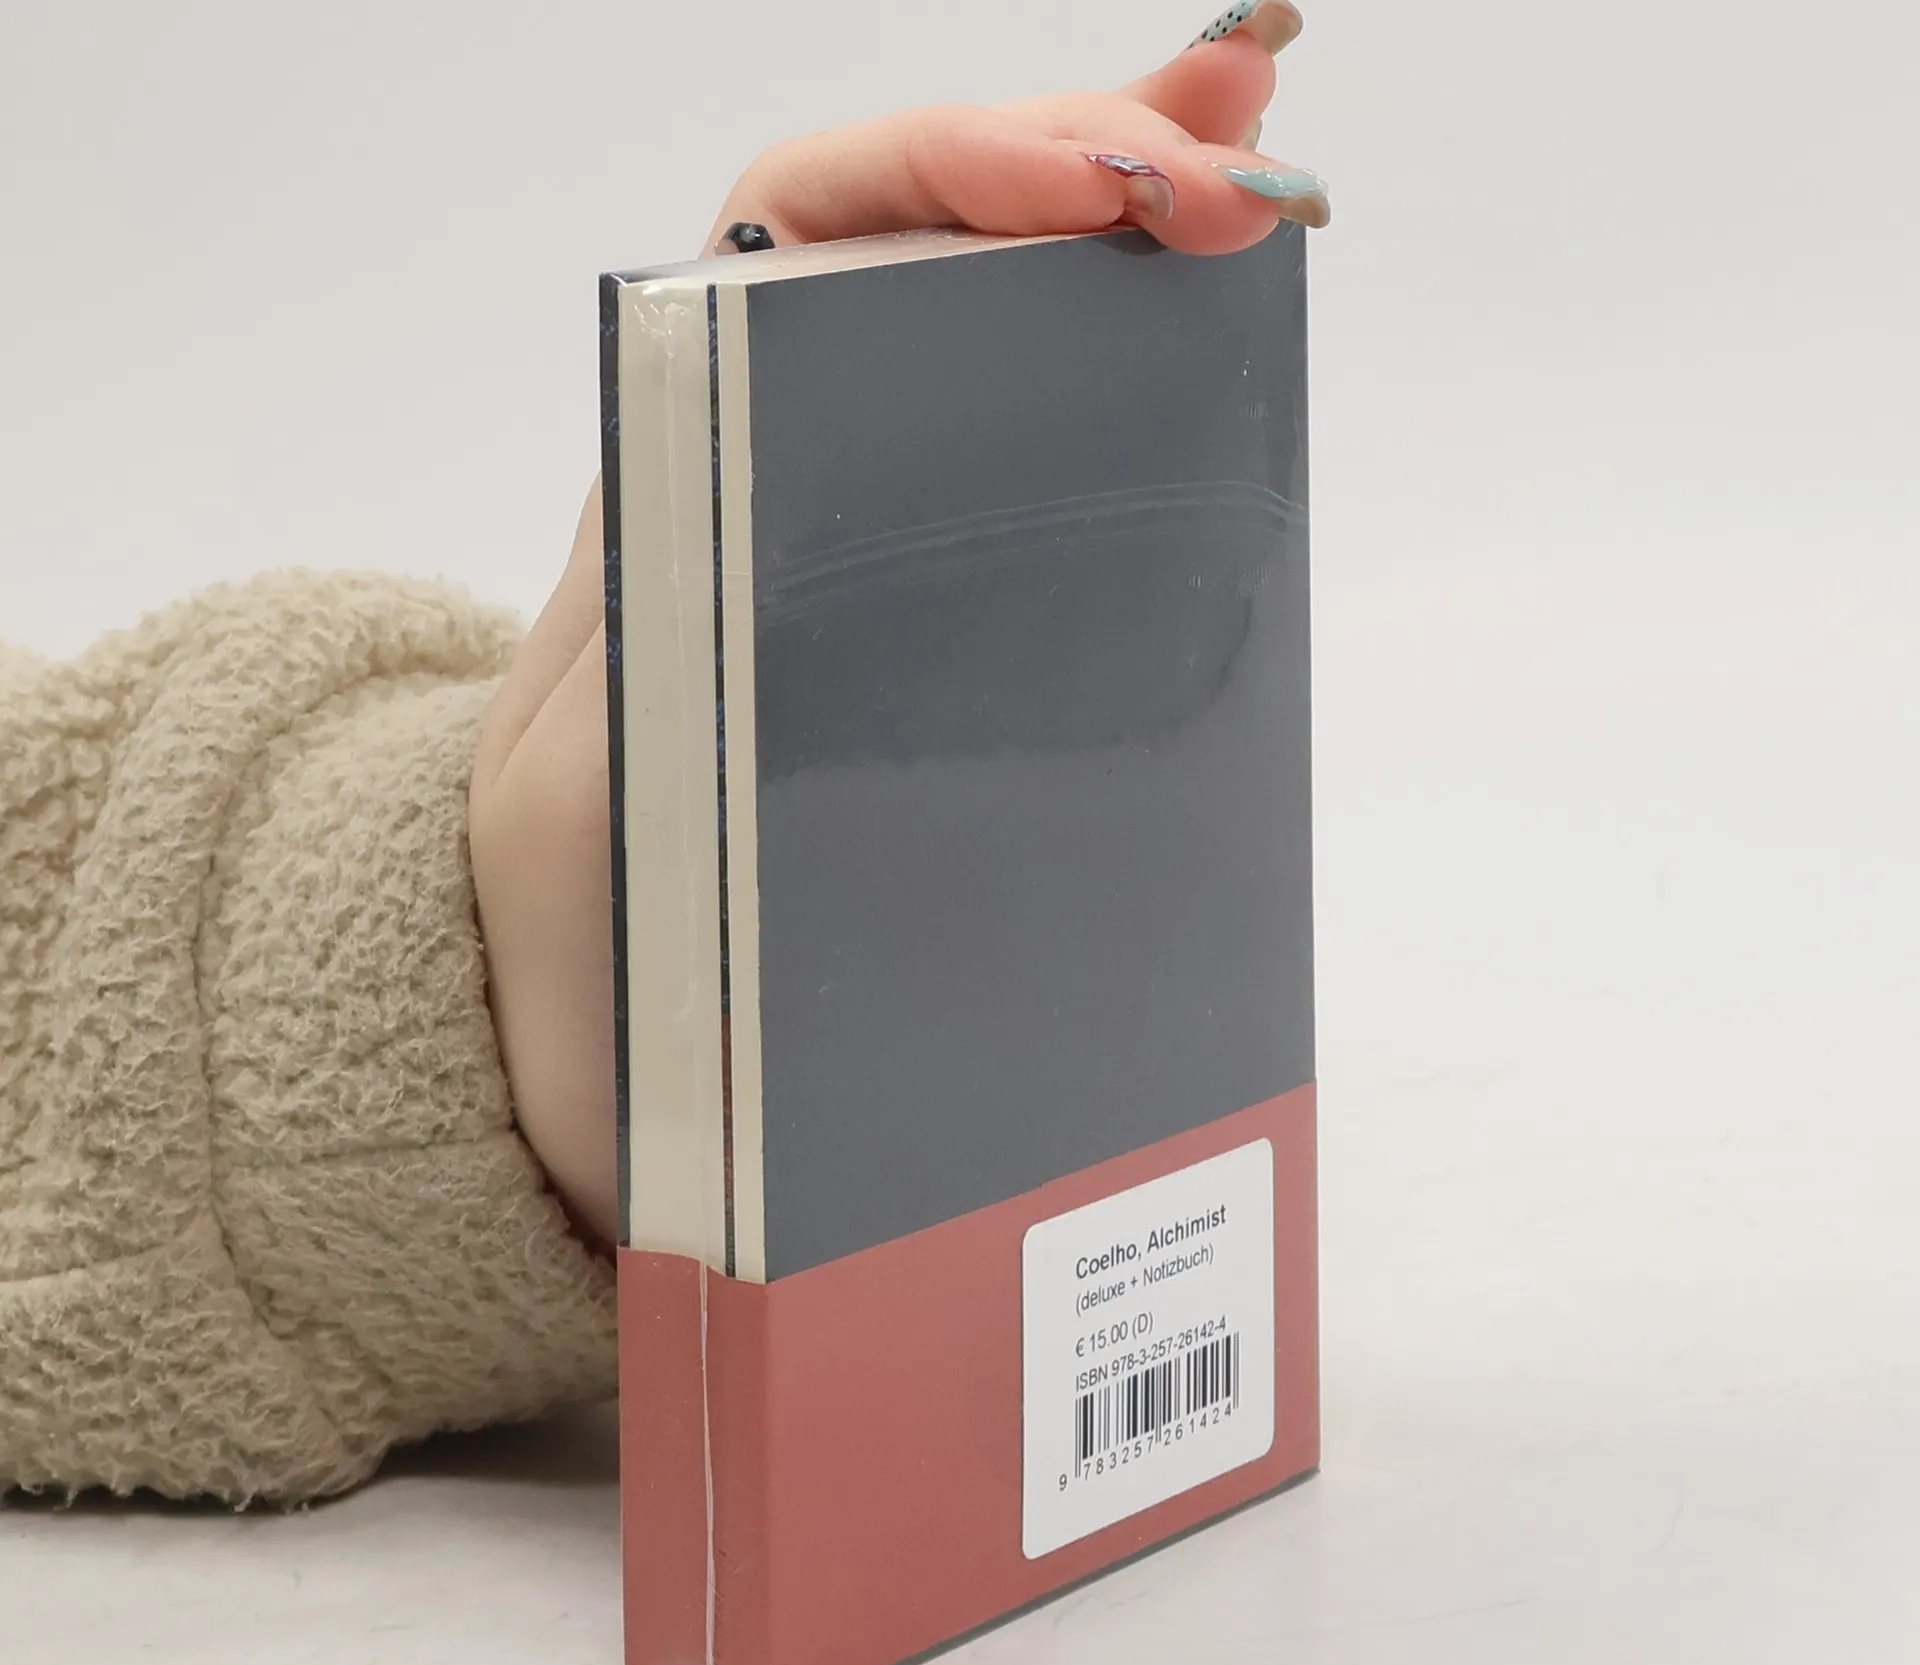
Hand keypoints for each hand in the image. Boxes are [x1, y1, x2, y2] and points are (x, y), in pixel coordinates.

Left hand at [470, 7, 1328, 1254]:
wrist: (591, 1055)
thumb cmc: (580, 940)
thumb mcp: (582, 803)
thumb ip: (651, 673)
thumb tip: (801, 553)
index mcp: (680, 486)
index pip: (802, 231)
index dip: (946, 170)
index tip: (1086, 191)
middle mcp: (775, 483)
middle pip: (927, 249)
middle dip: (1085, 164)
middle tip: (1236, 159)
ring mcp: (862, 556)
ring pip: (996, 339)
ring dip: (1127, 235)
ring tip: (1256, 171)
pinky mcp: (931, 639)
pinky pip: (1039, 475)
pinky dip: (1138, 373)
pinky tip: (1226, 325)